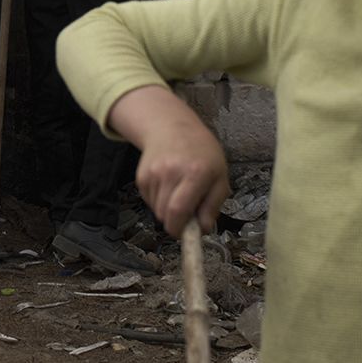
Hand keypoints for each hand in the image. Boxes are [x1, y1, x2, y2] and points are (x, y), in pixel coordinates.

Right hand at [107, 86, 229, 233]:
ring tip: (178, 193)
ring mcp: (153, 173)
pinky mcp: (141, 176)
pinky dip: (159, 201)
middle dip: (175, 222)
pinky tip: (168, 186)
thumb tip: (203, 230)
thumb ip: (213, 204)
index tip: (185, 235)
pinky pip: (149, 200)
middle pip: (165, 214)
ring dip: (167, 211)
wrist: (172, 127)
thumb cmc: (202, 153)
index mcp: (195, 173)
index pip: (179, 209)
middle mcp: (171, 172)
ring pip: (156, 209)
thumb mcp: (220, 176)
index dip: (179, 229)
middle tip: (187, 215)